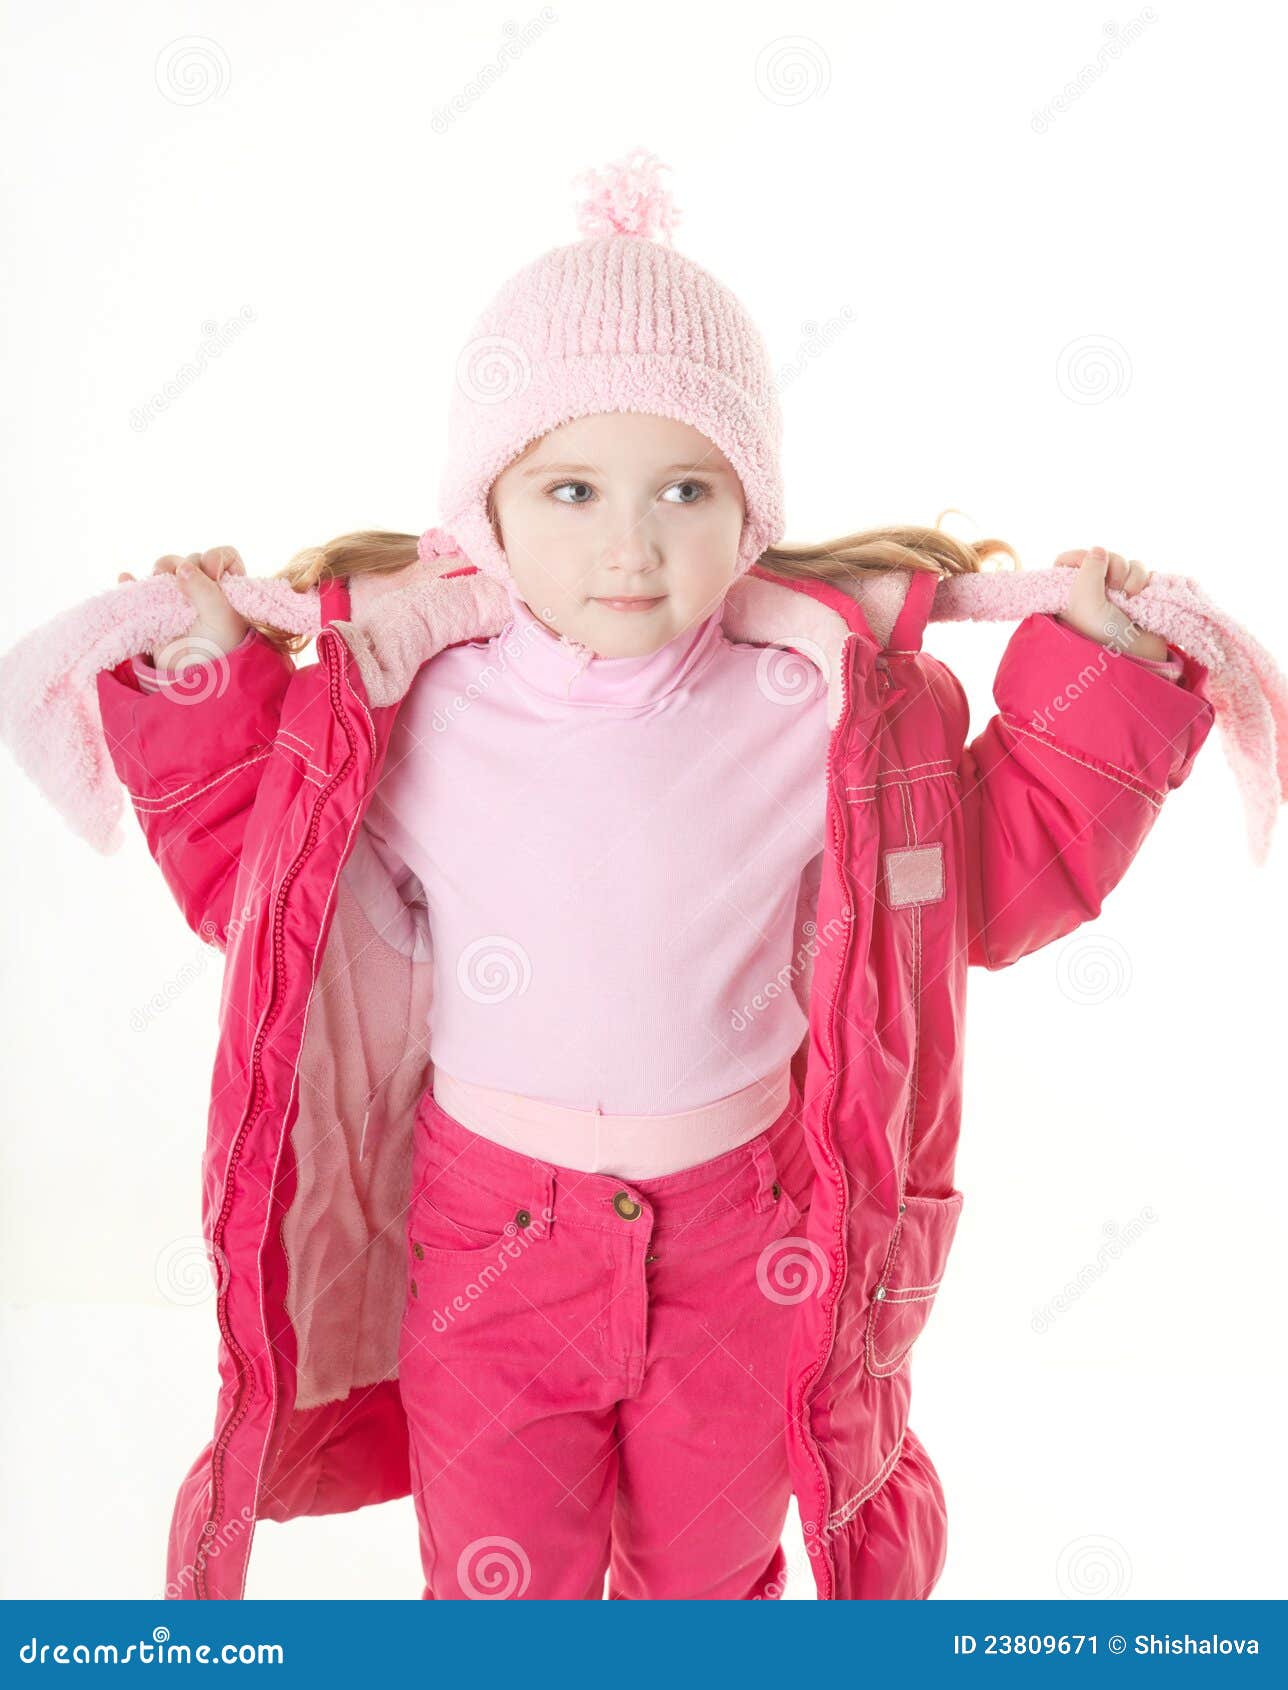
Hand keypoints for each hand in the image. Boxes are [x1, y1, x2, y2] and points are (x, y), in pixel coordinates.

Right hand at [117, 547, 250, 670]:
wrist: (196, 678)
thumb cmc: (218, 650)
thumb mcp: (220, 618)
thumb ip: (205, 590)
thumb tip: (182, 568)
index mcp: (227, 588)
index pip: (223, 556)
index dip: (216, 557)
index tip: (212, 573)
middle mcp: (204, 589)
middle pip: (190, 559)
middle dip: (184, 565)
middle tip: (182, 584)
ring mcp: (178, 598)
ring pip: (165, 570)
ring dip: (160, 570)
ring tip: (158, 579)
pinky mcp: (156, 610)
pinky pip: (139, 589)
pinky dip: (130, 583)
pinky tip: (125, 578)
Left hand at [1052, 546, 1168, 661]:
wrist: (1138, 659)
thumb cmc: (1103, 635)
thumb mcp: (1085, 602)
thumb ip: (1088, 570)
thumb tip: (1098, 549)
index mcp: (1069, 595)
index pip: (1066, 561)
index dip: (1077, 556)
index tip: (1086, 563)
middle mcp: (1090, 592)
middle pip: (1100, 557)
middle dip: (1111, 564)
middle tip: (1114, 585)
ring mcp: (1115, 593)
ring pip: (1123, 562)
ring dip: (1129, 572)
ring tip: (1129, 594)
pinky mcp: (1138, 595)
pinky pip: (1141, 571)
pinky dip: (1142, 578)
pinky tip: (1140, 594)